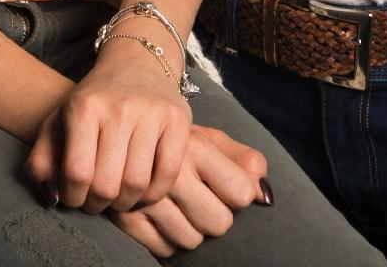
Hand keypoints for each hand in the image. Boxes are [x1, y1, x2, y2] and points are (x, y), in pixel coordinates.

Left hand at [24, 39, 192, 213]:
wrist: (136, 61)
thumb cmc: (94, 100)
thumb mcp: (58, 120)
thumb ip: (42, 159)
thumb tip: (51, 197)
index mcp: (84, 107)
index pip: (76, 173)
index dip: (72, 197)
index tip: (74, 197)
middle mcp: (119, 108)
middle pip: (107, 184)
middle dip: (97, 204)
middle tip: (96, 201)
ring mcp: (151, 113)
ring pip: (137, 184)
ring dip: (125, 203)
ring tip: (117, 198)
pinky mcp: (178, 119)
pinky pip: (168, 174)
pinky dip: (154, 193)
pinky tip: (142, 191)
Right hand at [111, 124, 270, 258]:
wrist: (122, 137)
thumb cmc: (180, 144)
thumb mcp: (214, 141)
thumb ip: (247, 162)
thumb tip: (264, 197)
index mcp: (195, 145)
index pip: (240, 194)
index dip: (235, 194)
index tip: (220, 184)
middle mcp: (170, 171)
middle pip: (218, 223)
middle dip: (214, 216)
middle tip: (199, 199)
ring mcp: (145, 197)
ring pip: (191, 241)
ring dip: (190, 230)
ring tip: (178, 207)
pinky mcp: (125, 217)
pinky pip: (164, 250)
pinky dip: (166, 240)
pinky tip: (160, 218)